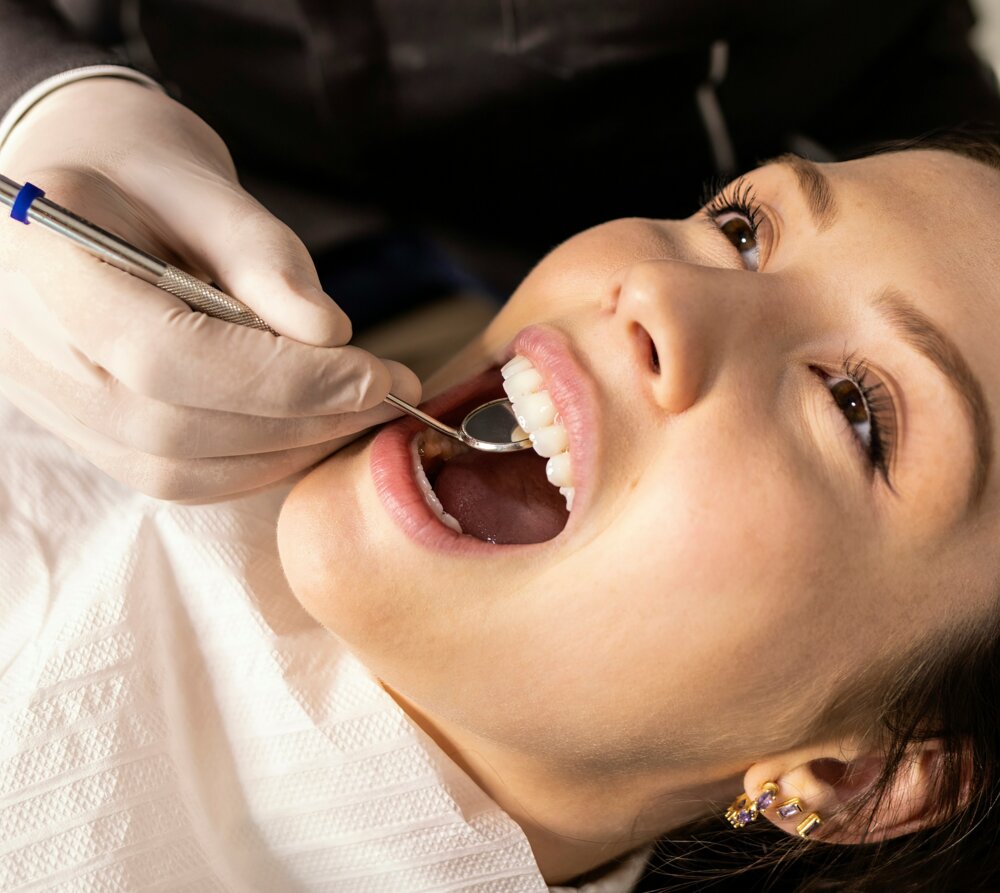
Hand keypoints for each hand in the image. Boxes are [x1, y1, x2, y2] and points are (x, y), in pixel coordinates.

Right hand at [0, 77, 420, 499]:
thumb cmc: (138, 168)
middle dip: (302, 417)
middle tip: (388, 394)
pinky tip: (311, 429)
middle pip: (178, 423)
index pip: (167, 354)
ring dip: (288, 449)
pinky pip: (178, 476)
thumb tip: (328, 331)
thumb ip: (260, 254)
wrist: (79, 186)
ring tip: (359, 410)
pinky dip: (257, 464)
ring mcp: (56, 402)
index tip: (375, 375)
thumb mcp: (200, 183)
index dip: (283, 378)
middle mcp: (35, 348)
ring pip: (180, 466)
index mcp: (44, 263)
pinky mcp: (89, 433)